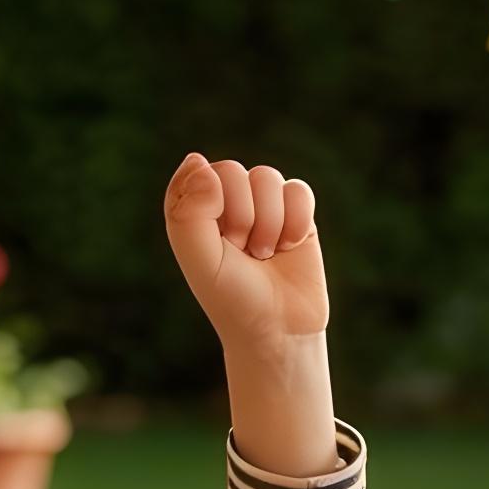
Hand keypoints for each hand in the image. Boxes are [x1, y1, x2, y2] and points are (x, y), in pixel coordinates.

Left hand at [164, 156, 328, 355]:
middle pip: (233, 172)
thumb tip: (199, 160)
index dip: (211, 207)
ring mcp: (263, 204)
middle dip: (240, 217)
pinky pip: (299, 191)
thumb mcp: (200, 259)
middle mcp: (226, 201)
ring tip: (264, 253)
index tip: (218, 242)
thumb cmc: (231, 298)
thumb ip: (189, 211)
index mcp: (194, 209)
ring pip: (267, 178)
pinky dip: (295, 222)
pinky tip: (289, 246)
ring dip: (268, 223)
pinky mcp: (297, 212)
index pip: (200, 173)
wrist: (278, 328)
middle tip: (241, 251)